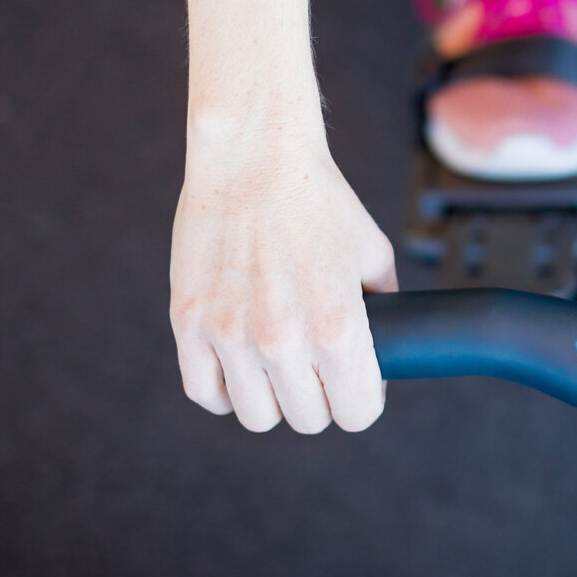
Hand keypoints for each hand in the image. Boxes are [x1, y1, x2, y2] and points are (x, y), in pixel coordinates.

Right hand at [169, 121, 396, 432]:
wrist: (255, 157)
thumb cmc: (319, 202)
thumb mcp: (372, 255)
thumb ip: (384, 312)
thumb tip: (387, 353)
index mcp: (338, 329)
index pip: (357, 415)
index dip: (364, 402)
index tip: (360, 384)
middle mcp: (283, 341)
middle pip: (308, 419)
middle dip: (323, 398)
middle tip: (321, 367)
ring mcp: (230, 335)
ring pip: (258, 415)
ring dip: (274, 397)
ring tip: (281, 364)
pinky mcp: (189, 323)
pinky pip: (205, 393)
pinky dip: (225, 389)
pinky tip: (240, 364)